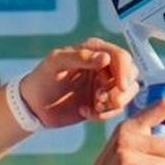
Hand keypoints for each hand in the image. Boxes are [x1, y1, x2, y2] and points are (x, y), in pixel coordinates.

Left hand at [18, 38, 138, 127]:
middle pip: (131, 74)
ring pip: (128, 93)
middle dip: (120, 90)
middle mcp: (104, 65)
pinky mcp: (103, 102)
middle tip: (101, 100)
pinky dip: (105, 114)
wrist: (33, 105)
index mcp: (95, 50)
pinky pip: (116, 109)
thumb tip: (105, 57)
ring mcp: (105, 84)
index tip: (120, 87)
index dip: (124, 71)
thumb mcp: (56, 64)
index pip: (121, 57)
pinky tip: (85, 113)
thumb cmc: (41, 79)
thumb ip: (80, 58)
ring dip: (114, 103)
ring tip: (93, 107)